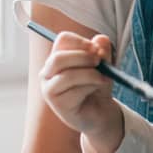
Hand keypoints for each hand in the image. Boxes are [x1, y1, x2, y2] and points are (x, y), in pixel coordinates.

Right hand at [39, 32, 121, 146]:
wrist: (100, 111)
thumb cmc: (97, 85)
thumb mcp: (104, 65)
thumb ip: (103, 51)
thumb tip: (100, 40)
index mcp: (57, 57)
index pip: (62, 40)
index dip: (80, 42)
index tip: (96, 48)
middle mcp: (48, 72)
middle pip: (58, 58)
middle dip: (83, 57)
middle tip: (99, 61)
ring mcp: (49, 89)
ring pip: (67, 76)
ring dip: (90, 74)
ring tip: (103, 78)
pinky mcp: (57, 104)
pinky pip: (75, 91)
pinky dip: (91, 87)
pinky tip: (97, 88)